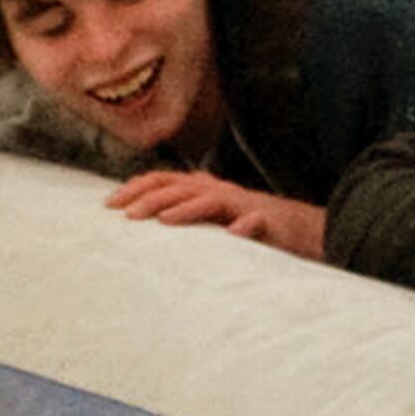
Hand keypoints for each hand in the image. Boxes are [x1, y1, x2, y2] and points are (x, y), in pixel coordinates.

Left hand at [111, 171, 327, 260]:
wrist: (306, 230)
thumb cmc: (253, 227)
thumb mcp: (213, 217)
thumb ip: (186, 211)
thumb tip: (147, 214)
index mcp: (204, 189)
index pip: (162, 180)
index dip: (135, 188)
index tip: (108, 205)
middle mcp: (220, 191)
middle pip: (178, 186)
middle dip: (148, 197)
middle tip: (123, 213)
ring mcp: (243, 205)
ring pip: (209, 200)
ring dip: (184, 209)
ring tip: (160, 220)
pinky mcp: (268, 222)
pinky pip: (254, 222)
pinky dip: (244, 227)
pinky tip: (232, 235)